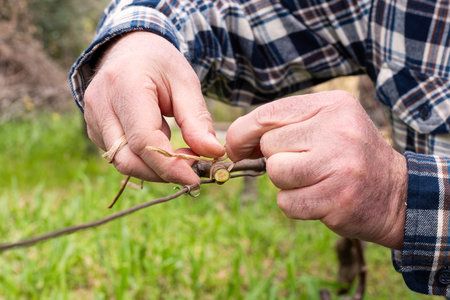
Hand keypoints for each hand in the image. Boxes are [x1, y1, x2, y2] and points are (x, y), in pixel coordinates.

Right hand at [83, 32, 224, 184]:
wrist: (131, 48)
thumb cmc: (161, 63)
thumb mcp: (186, 83)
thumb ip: (197, 120)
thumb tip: (213, 153)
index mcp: (124, 86)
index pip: (143, 140)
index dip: (170, 165)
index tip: (195, 178)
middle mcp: (101, 104)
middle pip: (127, 159)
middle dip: (161, 172)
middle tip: (192, 169)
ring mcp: (93, 118)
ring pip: (121, 161)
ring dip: (154, 167)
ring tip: (179, 151)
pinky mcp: (94, 128)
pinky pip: (119, 155)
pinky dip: (143, 159)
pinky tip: (160, 144)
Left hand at [226, 91, 406, 248]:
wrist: (396, 193)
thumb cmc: (348, 157)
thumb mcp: (326, 125)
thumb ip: (284, 126)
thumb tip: (232, 141)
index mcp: (333, 105)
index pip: (269, 113)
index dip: (243, 132)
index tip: (236, 146)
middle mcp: (338, 129)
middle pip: (270, 145)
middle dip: (277, 159)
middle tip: (305, 164)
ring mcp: (340, 164)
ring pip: (276, 173)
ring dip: (286, 183)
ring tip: (313, 181)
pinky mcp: (338, 198)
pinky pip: (286, 203)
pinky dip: (295, 205)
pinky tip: (320, 199)